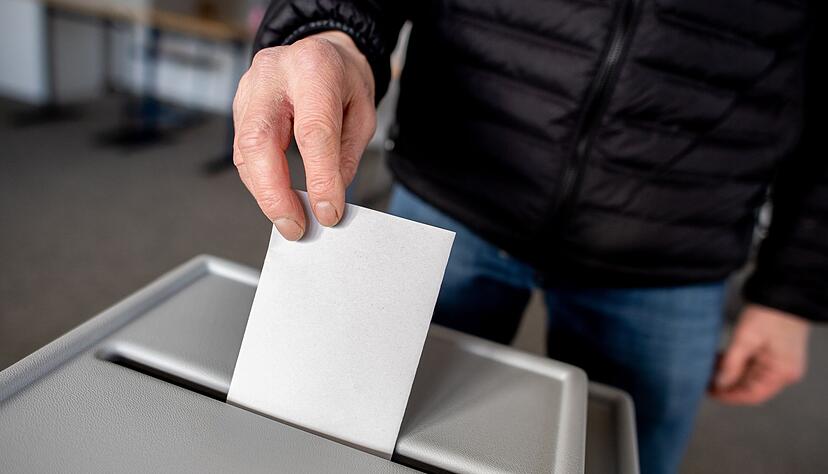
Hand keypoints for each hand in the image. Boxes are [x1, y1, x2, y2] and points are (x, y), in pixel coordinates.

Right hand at [233, 31, 375, 239]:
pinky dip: (260, 181)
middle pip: (259, 140)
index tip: (328, 212)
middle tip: (294, 226)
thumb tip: (327, 200)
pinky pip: (243, 152)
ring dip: (265, 193)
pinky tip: (277, 197)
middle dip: (274, 193)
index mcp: (314, 68)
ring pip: (244, 151)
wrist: (322, 52)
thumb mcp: (362, 114)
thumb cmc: (343, 81)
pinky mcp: (238, 106)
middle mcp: (272, 74)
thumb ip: (345, 156)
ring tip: (290, 219)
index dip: (320, 178)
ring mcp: (248, 89)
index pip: (313, 131)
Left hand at [710, 304, 809, 404]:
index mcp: (781, 373)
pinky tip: (719, 360)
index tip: (710, 393)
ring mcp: (780, 364)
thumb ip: (732, 364)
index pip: (753, 395)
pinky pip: (754, 367)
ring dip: (730, 374)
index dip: (729, 396)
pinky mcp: (775, 355)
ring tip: (708, 368)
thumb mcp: (745, 339)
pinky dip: (737, 365)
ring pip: (750, 377)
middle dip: (727, 384)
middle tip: (704, 380)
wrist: (784, 293)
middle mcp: (784, 373)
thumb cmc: (768, 315)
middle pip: (751, 387)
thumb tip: (719, 384)